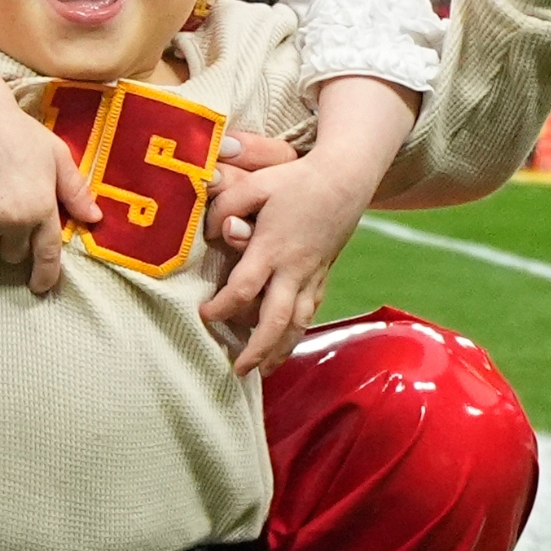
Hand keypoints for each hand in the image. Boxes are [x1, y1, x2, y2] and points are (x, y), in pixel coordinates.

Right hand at [0, 103, 101, 294]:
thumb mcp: (56, 154)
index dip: (45, 275)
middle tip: (4, 210)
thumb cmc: (17, 132)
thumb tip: (95, 219)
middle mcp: (16, 220)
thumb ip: (75, 189)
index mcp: (44, 206)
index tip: (39, 287)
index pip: (48, 254)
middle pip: (15, 253)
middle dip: (12, 239)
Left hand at [198, 148, 369, 375]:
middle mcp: (294, 269)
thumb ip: (225, 205)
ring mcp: (312, 274)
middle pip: (276, 321)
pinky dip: (298, 332)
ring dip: (281, 351)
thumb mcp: (255, 184)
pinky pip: (311, 311)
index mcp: (273, 248)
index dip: (223, 307)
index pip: (245, 288)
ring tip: (264, 372)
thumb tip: (208, 231)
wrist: (345, 178)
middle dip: (257, 350)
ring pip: (298, 323)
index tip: (204, 314)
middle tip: (237, 370)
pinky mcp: (323, 273)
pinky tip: (288, 342)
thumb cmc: (295, 179)